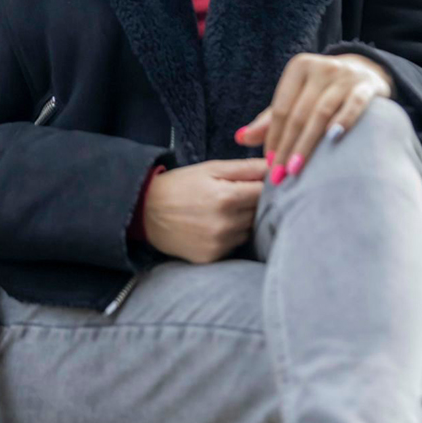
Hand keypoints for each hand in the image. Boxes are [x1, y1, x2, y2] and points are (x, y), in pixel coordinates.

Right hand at [142, 159, 268, 263]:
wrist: (145, 212)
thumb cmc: (180, 185)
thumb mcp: (211, 168)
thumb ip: (246, 167)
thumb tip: (276, 164)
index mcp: (227, 197)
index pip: (266, 192)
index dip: (267, 185)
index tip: (261, 182)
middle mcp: (226, 224)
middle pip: (260, 212)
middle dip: (254, 202)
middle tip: (237, 194)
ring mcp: (219, 244)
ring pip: (249, 229)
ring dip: (244, 220)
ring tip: (224, 210)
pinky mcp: (212, 258)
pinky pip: (236, 244)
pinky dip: (232, 235)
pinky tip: (216, 225)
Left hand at [236, 52, 392, 183]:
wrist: (365, 71)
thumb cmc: (322, 91)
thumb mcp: (295, 99)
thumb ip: (269, 120)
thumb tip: (239, 138)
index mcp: (299, 68)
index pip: (281, 109)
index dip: (273, 137)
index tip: (269, 164)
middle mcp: (321, 68)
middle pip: (298, 114)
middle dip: (287, 147)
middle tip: (279, 175)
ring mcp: (345, 76)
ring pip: (321, 113)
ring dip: (307, 143)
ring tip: (296, 168)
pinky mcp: (367, 87)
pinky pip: (354, 106)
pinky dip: (343, 122)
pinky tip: (334, 140)